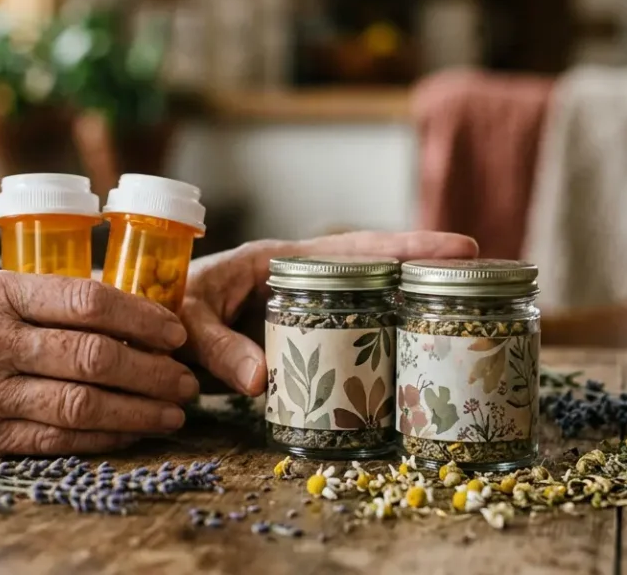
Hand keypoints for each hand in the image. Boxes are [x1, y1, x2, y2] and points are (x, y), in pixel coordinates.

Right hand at [0, 270, 197, 455]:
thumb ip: (28, 297)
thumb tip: (111, 305)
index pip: (87, 300)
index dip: (143, 317)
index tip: (175, 328)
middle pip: (94, 356)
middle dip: (154, 369)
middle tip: (186, 376)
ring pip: (81, 404)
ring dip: (139, 410)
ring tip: (173, 409)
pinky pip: (52, 441)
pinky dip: (101, 439)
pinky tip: (130, 433)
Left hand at [179, 231, 478, 395]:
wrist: (141, 335)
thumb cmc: (158, 309)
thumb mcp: (186, 321)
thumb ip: (217, 346)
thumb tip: (264, 380)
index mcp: (276, 260)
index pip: (354, 249)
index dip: (408, 246)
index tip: (463, 245)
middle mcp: (298, 282)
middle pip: (376, 273)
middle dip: (427, 272)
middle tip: (485, 279)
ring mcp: (303, 314)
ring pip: (367, 307)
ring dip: (410, 311)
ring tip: (464, 319)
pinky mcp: (299, 345)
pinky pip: (346, 341)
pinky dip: (378, 349)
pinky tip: (409, 365)